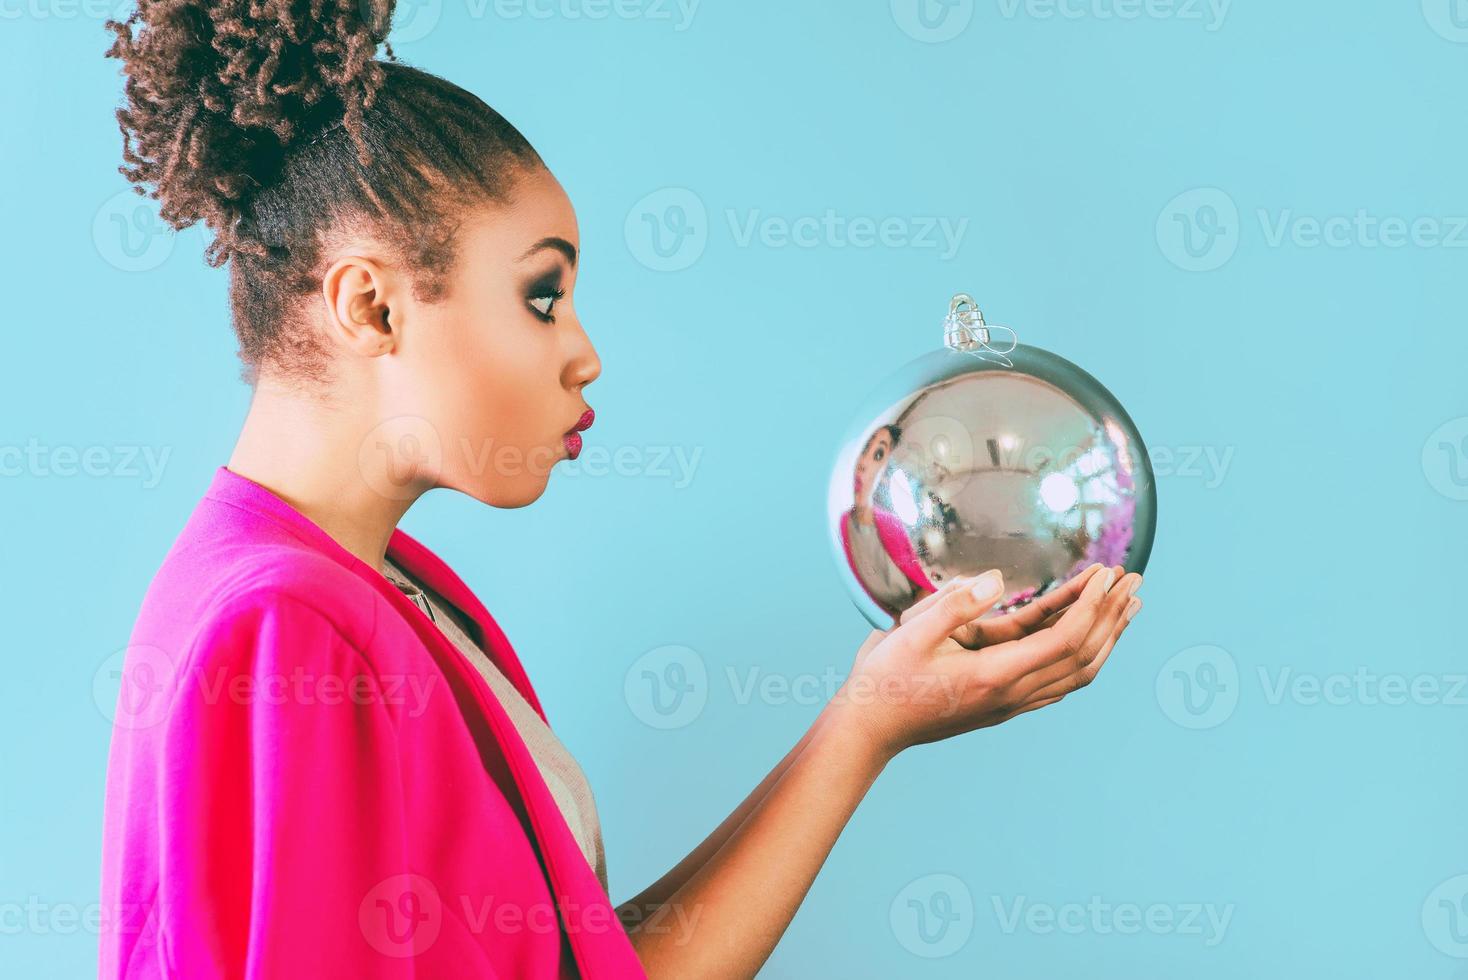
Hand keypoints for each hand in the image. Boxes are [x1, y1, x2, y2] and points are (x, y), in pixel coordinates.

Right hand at [834, 563, 1141, 759]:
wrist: (871, 728)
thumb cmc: (885, 678)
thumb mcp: (911, 632)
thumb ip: (955, 604)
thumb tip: (996, 578)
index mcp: (994, 674)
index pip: (1064, 639)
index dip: (1092, 605)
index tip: (1108, 574)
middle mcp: (1012, 693)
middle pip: (1083, 655)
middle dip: (1112, 616)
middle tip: (1134, 579)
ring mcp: (1011, 702)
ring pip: (1077, 672)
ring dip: (1106, 636)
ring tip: (1127, 605)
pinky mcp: (1004, 701)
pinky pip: (1059, 679)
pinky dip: (1084, 653)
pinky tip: (1089, 635)